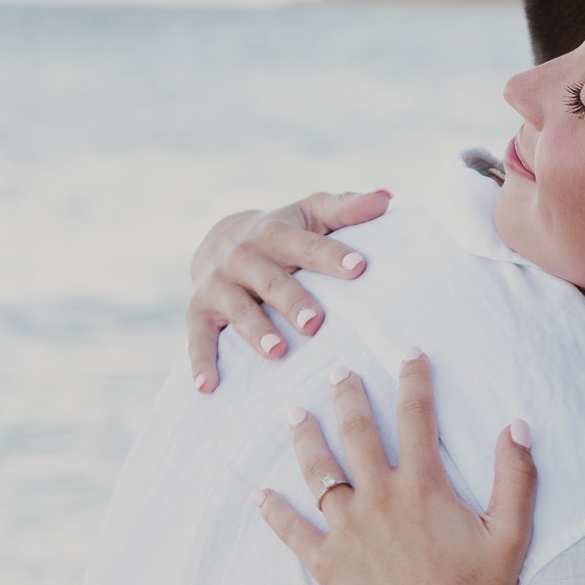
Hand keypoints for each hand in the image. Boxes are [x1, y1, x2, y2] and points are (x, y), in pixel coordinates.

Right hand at [187, 188, 391, 391]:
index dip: (331, 256)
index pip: (305, 244)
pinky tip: (208, 387)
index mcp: (274, 233)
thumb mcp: (312, 214)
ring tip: (277, 352)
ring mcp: (218, 284)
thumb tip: (387, 197)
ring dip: (255, 330)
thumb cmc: (285, 235)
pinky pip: (198, 338)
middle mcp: (242, 256)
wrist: (220, 241)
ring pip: (236, 308)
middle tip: (316, 323)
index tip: (359, 268)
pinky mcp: (199, 312)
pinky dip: (200, 361)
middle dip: (292, 300)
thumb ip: (347, 209)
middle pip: (270, 280)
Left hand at [256, 356, 538, 584]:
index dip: (414, 380)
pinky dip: (274, 512)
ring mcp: (349, 531)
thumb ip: (515, 476)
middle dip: (347, 396)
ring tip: (295, 414)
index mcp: (424, 486)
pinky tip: (260, 494)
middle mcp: (380, 499)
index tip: (409, 353)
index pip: (416, 417)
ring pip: (319, 471)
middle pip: (357, 432)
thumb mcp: (511, 532)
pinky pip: (293, 531)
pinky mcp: (328, 566)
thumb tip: (517, 426)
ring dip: (305, 438)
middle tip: (337, 371)